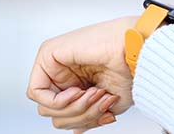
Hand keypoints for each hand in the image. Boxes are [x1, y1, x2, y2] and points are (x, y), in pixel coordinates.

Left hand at [26, 13, 173, 131]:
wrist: (136, 48)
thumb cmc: (129, 67)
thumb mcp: (106, 104)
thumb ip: (86, 116)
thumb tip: (74, 131)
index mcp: (79, 82)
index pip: (66, 116)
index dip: (85, 122)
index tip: (107, 116)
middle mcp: (65, 74)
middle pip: (55, 116)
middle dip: (81, 116)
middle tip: (101, 101)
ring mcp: (55, 65)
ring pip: (46, 108)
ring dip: (74, 109)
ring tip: (95, 93)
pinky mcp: (47, 55)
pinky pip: (37, 92)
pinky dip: (59, 101)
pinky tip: (79, 91)